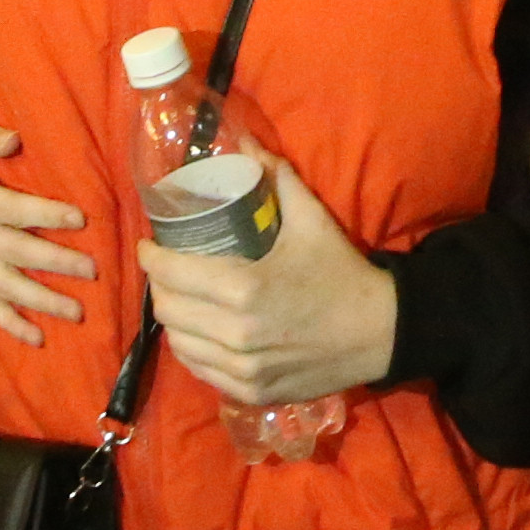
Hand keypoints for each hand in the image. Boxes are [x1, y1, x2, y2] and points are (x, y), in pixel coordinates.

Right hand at [0, 120, 96, 347]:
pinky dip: (9, 323)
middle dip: (55, 262)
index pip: (11, 209)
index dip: (45, 214)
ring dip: (41, 301)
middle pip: (14, 252)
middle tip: (91, 270)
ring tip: (75, 313)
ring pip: (4, 286)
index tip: (80, 219)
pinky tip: (37, 338)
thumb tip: (13, 139)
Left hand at [137, 155, 399, 406]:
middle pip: (167, 309)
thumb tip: (243, 138)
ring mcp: (242, 369)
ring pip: (178, 342)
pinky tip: (197, 331)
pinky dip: (191, 348)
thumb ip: (274, 175)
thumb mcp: (310, 218)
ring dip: (172, 318)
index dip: (150, 256)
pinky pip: (200, 369)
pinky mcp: (251, 391)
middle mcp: (236, 334)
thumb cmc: (340, 272)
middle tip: (165, 267)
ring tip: (178, 297)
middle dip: (159, 284)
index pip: (170, 274)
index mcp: (244, 289)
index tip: (149, 243)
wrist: (380, 332)